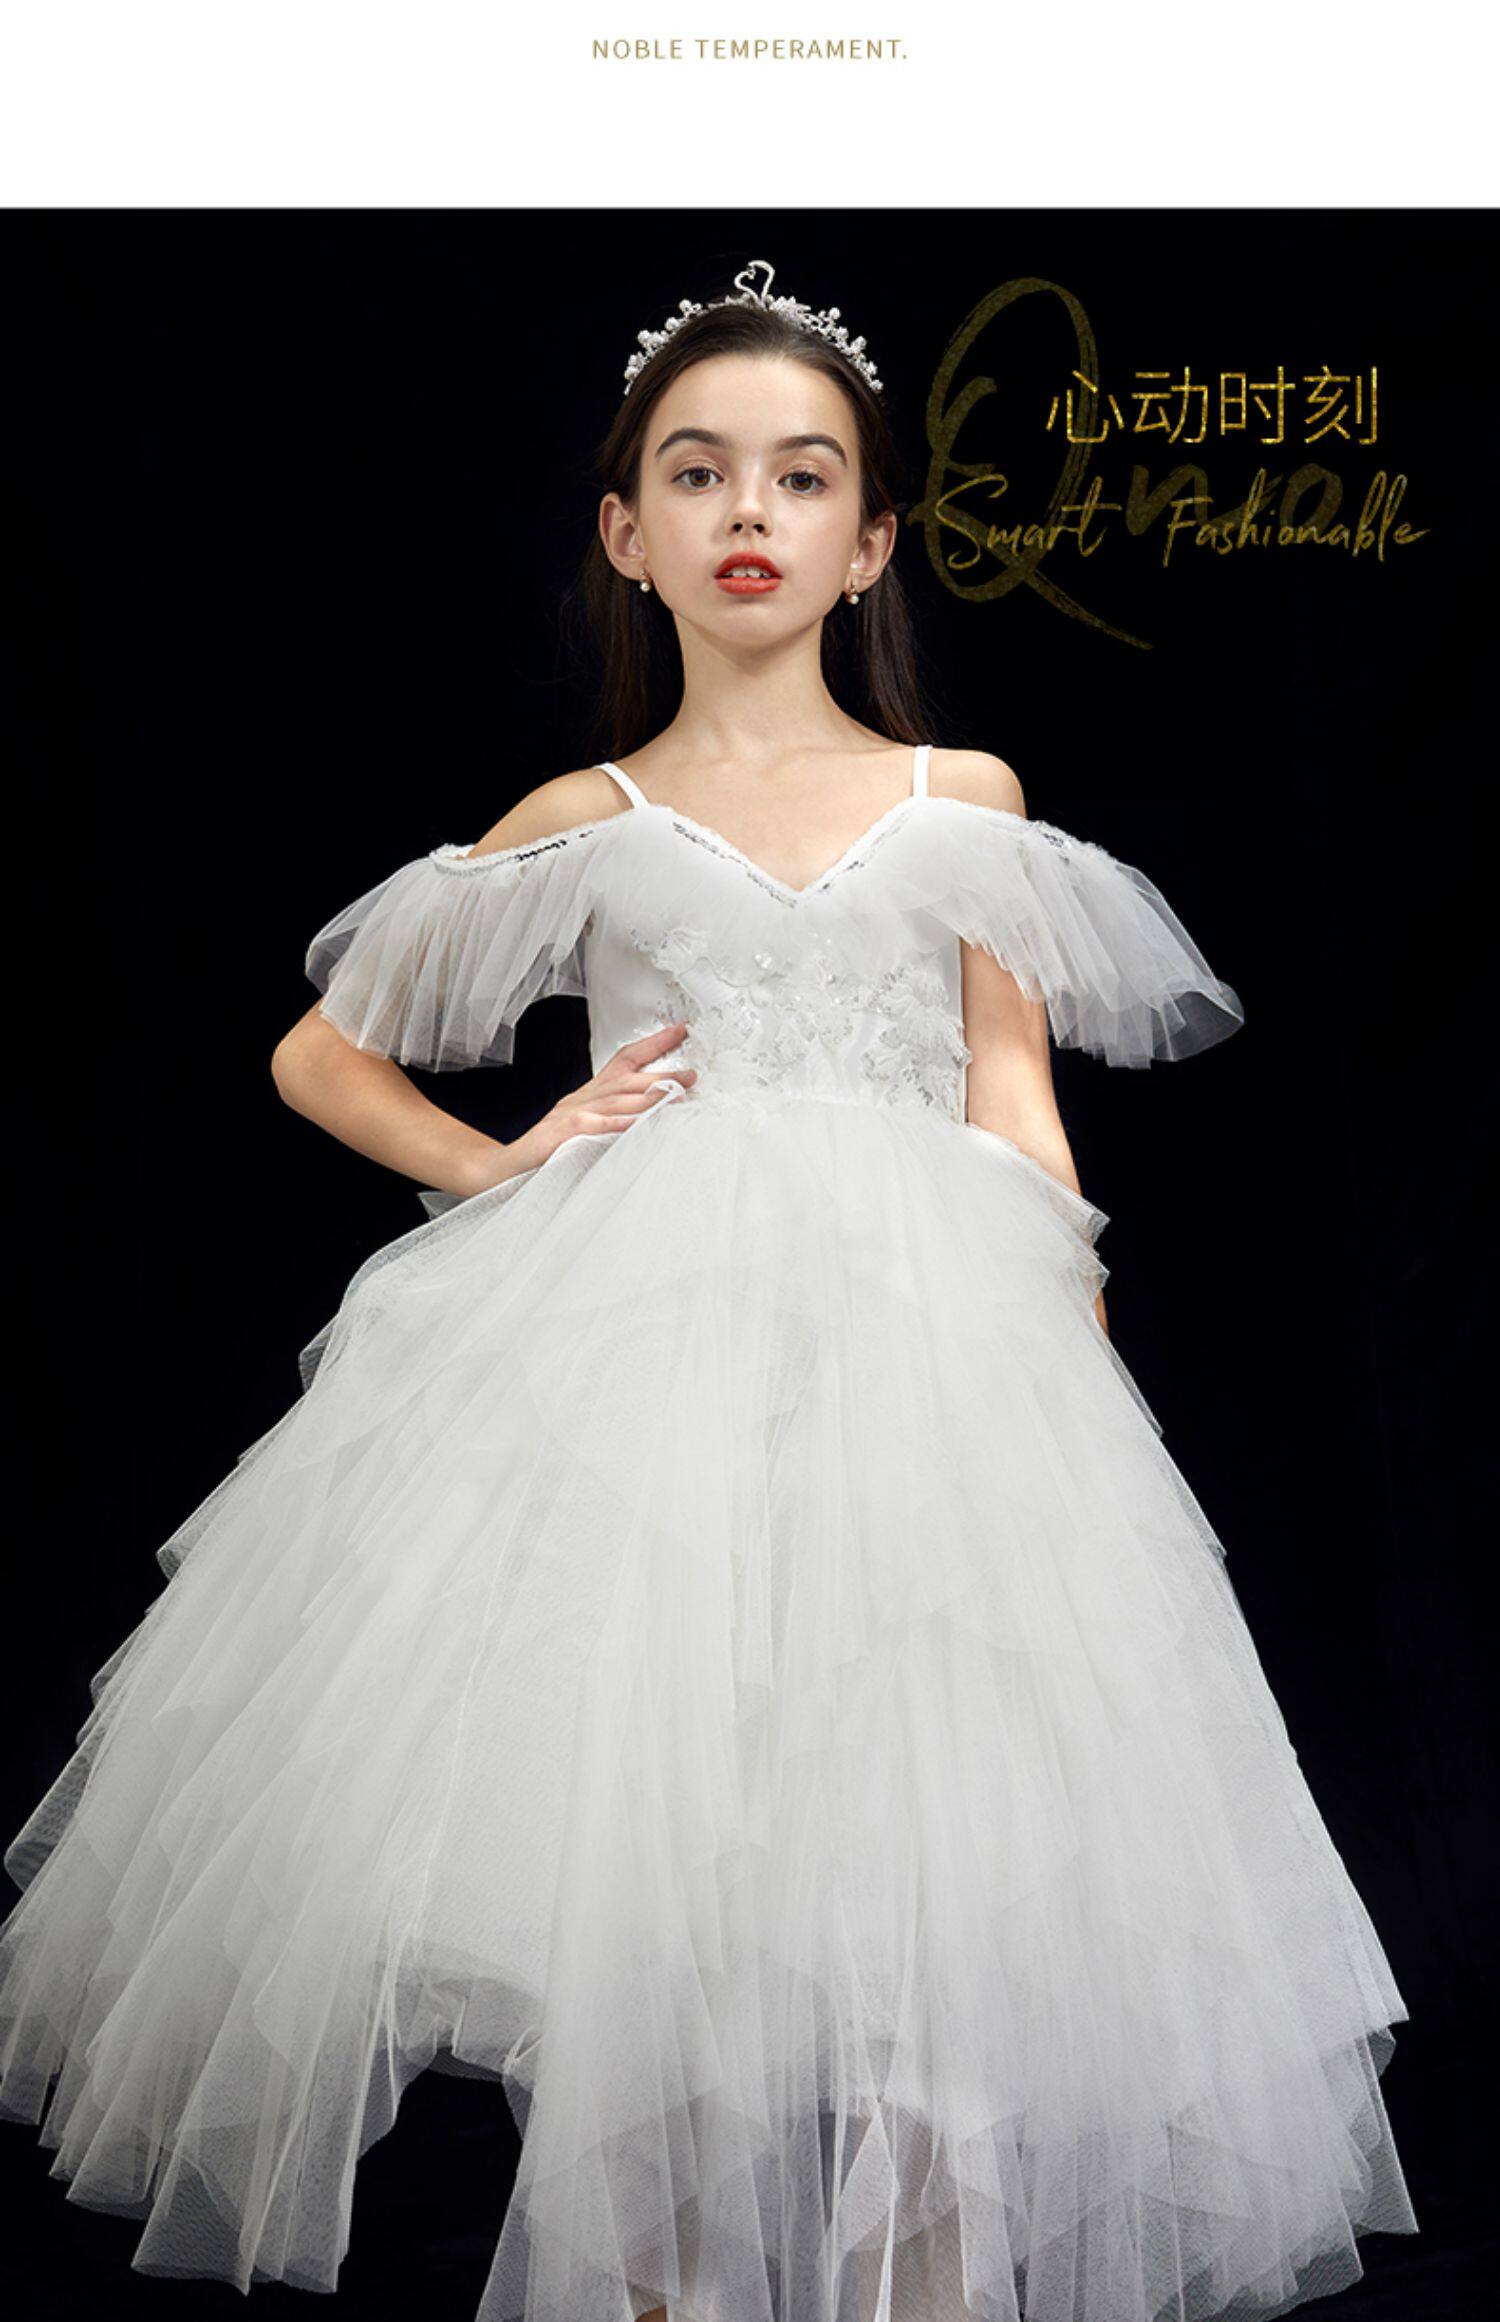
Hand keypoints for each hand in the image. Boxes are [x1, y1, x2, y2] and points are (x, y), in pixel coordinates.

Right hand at [490, 1021, 696, 1183]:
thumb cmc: (549, 1151)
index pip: (625, 1060)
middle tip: (693, 1074)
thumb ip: (615, 1118)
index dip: (654, 1043)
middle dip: (663, 1074)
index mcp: (590, 1095)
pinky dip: (619, 1123)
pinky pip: (597, 1126)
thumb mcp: (584, 1126)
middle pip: (629, 1079)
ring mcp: (573, 1113)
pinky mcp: (564, 1133)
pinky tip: (639, 1123)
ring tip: (679, 1093)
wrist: (505, 1167)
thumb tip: (656, 1110)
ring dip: (651, 1096)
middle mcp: (584, 1098)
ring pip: (619, 1100)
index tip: (682, 1031)